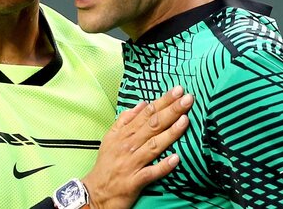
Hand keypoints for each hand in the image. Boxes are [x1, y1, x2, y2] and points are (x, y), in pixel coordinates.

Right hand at [82, 86, 193, 208]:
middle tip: (187, 98)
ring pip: (154, 145)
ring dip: (170, 133)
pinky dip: (163, 166)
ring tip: (185, 120)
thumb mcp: (110, 137)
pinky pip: (151, 172)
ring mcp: (132, 163)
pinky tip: (176, 159)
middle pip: (153, 125)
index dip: (163, 101)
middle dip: (171, 110)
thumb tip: (142, 104)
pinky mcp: (134, 181)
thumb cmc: (106, 164)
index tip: (177, 90)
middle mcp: (129, 146)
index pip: (147, 114)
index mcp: (124, 134)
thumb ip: (125, 120)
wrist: (94, 192)